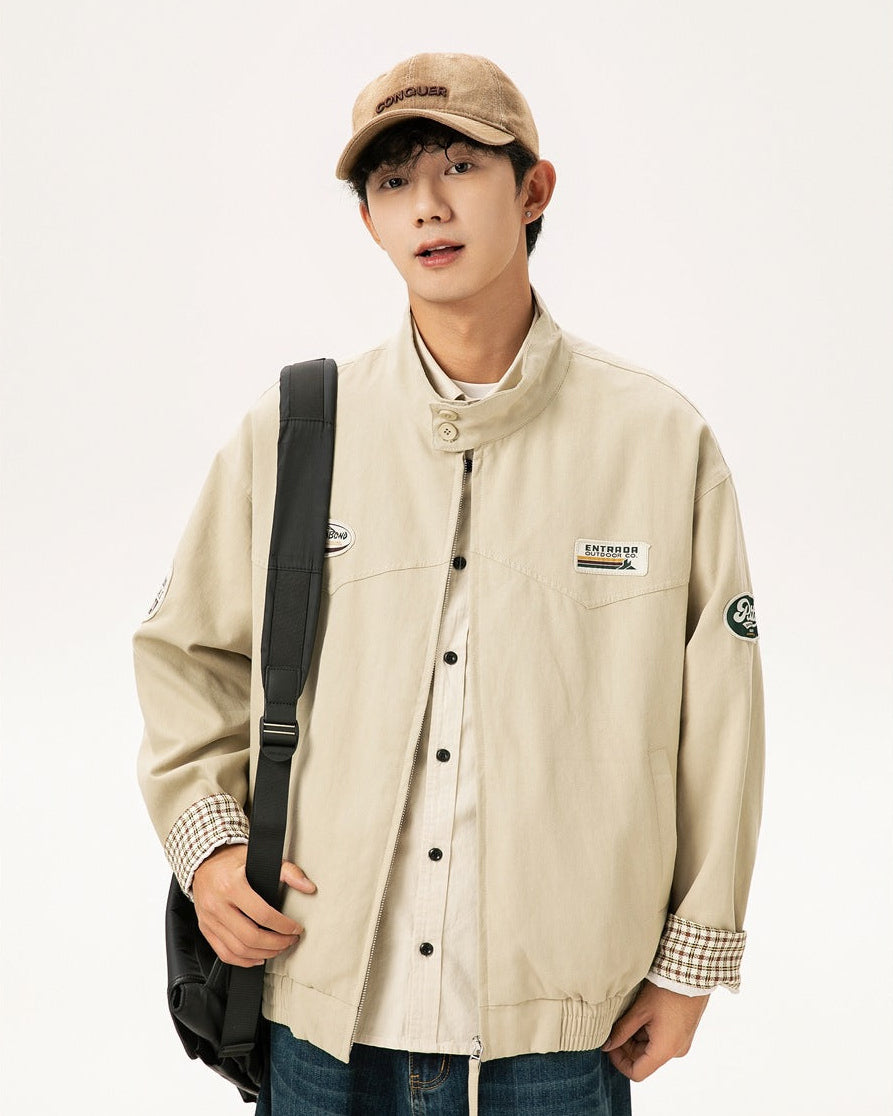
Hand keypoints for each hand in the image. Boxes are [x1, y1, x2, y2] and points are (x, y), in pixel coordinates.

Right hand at [192, 843, 315, 967]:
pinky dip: (243, 961)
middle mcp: (217, 905)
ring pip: (237, 950)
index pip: (262, 915)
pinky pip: (224, 953)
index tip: (296, 928)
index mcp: (231, 886)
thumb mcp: (259, 857)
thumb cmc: (232, 860)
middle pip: (250, 937)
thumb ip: (287, 871)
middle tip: (290, 940)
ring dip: (262, 954)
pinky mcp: (205, 928)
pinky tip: (258, 957)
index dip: (283, 926)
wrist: (204, 861)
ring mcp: (209, 919)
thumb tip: (308, 887)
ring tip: (278, 948)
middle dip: (276, 944)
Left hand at [602, 981, 708, 1080]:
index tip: (609, 1046)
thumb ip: (621, 1031)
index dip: (619, 1062)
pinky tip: (642, 1013)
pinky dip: (648, 1031)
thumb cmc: (666, 991)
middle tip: (615, 1026)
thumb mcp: (640, 1011)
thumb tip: (606, 1046)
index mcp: (665, 1050)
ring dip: (636, 1037)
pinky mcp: (683, 1033)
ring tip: (628, 1015)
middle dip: (626, 1046)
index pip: (637, 1072)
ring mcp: (681, 1042)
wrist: (691, 975)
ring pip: (651, 1049)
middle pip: (643, 1059)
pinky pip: (661, 1040)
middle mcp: (675, 1051)